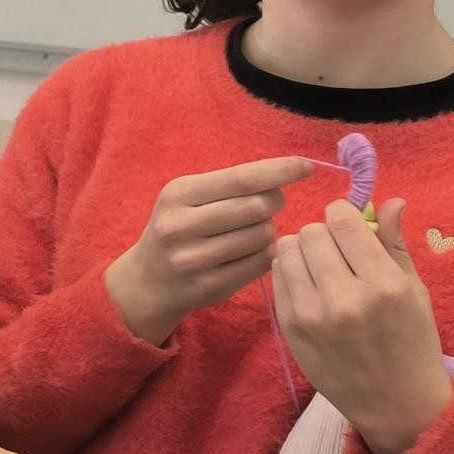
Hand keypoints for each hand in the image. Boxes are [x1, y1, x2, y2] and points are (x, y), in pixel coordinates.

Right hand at [103, 156, 313, 344]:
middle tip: (269, 206)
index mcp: (177, 195)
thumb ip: (232, 185)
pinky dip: (267, 253)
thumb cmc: (180, 228)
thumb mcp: (190, 198)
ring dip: (268, 230)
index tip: (305, 167)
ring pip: (263, 235)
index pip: (241, 179)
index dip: (279, 171)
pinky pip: (262, 262)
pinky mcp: (211, 286)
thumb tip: (292, 170)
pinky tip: (251, 252)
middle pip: (257, 207)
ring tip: (252, 232)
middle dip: (274, 202)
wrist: (148, 280)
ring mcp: (194, 260)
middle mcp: (180, 226)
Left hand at [273, 197, 453, 453]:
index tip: (349, 227)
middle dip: (324, 234)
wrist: (395, 403)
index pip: (344, 223)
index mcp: (385, 286)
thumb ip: (395, 244)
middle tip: (337, 251)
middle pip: (311, 233)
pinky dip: (290, 272)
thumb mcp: (415, 291)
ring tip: (321, 267)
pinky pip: (277, 277)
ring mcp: (312, 316)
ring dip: (302, 251)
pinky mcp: (290, 328)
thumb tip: (391, 200)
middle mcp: (346, 299)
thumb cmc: (413, 342)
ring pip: (287, 251)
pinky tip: (309, 284)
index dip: (344, 217)